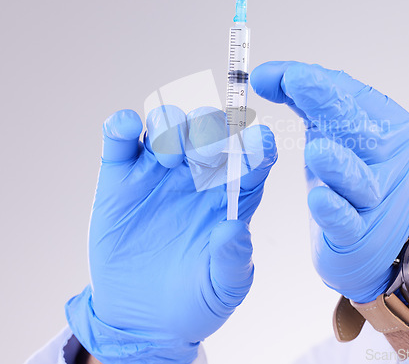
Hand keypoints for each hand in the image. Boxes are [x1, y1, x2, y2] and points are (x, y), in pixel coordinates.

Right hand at [65, 106, 276, 363]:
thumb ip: (233, 261)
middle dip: (210, 128)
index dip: (258, 142)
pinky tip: (126, 127)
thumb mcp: (222, 289)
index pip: (253, 154)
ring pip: (168, 121)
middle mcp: (199, 172)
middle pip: (209, 127)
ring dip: (170, 125)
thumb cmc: (194, 299)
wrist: (142, 317)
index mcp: (233, 192)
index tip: (258, 141)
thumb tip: (236, 228)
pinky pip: (120, 137)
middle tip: (205, 152)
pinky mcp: (121, 175)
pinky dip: (122, 124)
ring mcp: (158, 169)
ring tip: (167, 159)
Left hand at [251, 61, 408, 303]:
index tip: (278, 74)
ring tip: (317, 151)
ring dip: (338, 164)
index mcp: (384, 123)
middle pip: (356, 127)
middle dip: (326, 103)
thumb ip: (300, 99)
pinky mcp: (362, 234)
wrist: (380, 235)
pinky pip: (348, 222)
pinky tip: (319, 200)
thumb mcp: (329, 129)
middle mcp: (389, 155)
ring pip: (358, 178)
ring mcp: (378, 197)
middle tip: (296, 81)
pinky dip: (335, 211)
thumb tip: (262, 75)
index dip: (313, 82)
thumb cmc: (350, 172)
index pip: (347, 94)